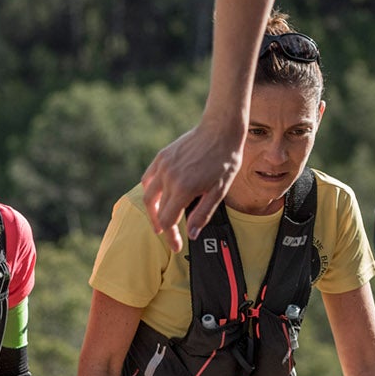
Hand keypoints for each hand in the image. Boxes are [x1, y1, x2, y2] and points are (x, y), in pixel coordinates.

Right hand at [138, 118, 244, 249]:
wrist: (220, 129)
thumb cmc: (225, 160)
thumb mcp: (219, 190)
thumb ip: (203, 213)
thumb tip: (190, 234)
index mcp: (184, 189)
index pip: (168, 221)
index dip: (171, 237)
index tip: (176, 246)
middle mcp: (169, 178)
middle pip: (157, 211)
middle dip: (162, 227)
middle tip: (169, 235)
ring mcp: (163, 167)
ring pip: (150, 196)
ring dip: (153, 210)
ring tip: (160, 218)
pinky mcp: (162, 157)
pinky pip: (149, 178)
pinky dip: (151, 190)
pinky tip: (157, 196)